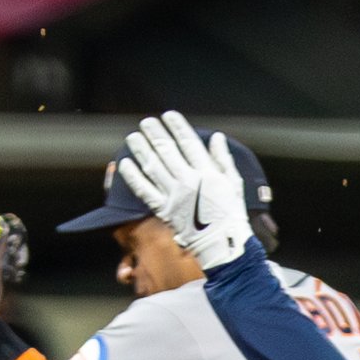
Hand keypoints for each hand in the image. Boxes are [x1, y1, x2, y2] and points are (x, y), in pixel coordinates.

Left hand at [119, 111, 250, 268]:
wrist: (222, 244)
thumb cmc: (231, 214)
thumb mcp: (234, 183)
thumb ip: (224, 159)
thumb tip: (216, 137)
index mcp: (206, 171)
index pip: (188, 142)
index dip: (177, 126)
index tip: (168, 115)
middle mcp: (188, 180)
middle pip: (167, 150)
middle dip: (155, 134)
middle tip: (146, 122)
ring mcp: (174, 195)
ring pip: (152, 167)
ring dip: (141, 149)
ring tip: (133, 137)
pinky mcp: (164, 210)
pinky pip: (144, 191)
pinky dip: (133, 177)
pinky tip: (125, 164)